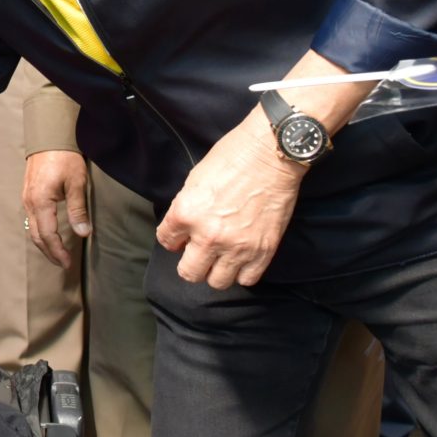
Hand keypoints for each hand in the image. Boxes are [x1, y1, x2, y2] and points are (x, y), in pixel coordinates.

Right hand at [22, 150, 89, 267]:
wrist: (49, 138)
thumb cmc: (65, 158)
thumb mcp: (76, 183)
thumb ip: (78, 210)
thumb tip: (83, 233)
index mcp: (40, 201)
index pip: (47, 235)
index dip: (57, 251)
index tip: (68, 263)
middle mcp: (29, 202)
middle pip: (36, 236)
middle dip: (49, 252)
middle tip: (63, 263)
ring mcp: (26, 198)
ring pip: (32, 228)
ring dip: (44, 244)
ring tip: (57, 253)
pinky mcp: (28, 194)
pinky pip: (31, 219)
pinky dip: (40, 232)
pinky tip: (50, 234)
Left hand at [156, 117, 303, 288]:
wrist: (270, 154)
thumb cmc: (231, 158)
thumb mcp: (194, 181)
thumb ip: (185, 210)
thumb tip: (183, 232)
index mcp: (186, 213)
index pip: (166, 240)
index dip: (172, 238)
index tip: (180, 237)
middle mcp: (209, 235)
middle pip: (189, 273)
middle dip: (190, 264)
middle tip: (197, 253)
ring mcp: (237, 246)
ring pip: (217, 282)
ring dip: (216, 271)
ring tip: (221, 258)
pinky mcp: (263, 250)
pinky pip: (247, 279)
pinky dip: (242, 272)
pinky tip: (241, 258)